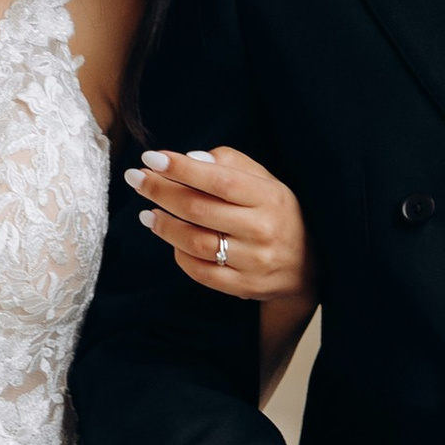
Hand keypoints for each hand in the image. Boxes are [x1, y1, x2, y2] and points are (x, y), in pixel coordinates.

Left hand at [125, 143, 312, 303]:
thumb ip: (230, 163)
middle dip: (161, 192)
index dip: (182, 169)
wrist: (307, 265)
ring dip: (164, 226)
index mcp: (269, 197)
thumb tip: (192, 158)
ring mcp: (253, 262)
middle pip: (200, 210)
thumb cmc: (276, 211)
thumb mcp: (264, 180)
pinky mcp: (243, 287)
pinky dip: (179, 254)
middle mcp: (262, 230)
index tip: (151, 158)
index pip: (220, 180)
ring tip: (147, 212)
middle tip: (136, 179)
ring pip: (196, 242)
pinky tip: (170, 239)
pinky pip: (200, 272)